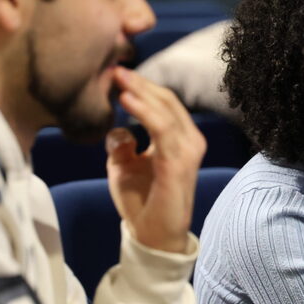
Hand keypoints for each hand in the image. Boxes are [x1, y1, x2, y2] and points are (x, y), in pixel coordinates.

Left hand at [105, 68, 205, 252]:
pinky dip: (143, 111)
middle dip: (140, 82)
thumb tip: (117, 128)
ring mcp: (188, 151)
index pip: (164, 102)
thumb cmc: (142, 201)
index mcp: (180, 139)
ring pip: (166, 110)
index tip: (114, 73)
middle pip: (167, 100)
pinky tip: (125, 100)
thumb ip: (121, 143)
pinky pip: (162, 129)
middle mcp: (190, 140)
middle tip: (114, 67)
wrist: (152, 236)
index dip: (141, 86)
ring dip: (140, 91)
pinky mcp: (179, 163)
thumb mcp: (123, 166)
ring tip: (116, 77)